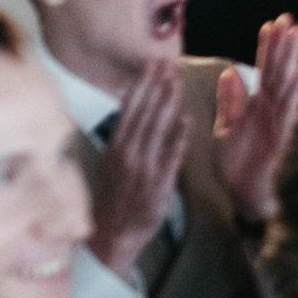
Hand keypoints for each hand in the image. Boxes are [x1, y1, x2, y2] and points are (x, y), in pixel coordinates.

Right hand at [88, 57, 188, 276]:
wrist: (111, 235)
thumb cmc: (113, 198)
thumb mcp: (110, 164)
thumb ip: (122, 139)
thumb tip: (131, 112)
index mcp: (115, 147)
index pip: (130, 109)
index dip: (142, 85)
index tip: (151, 64)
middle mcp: (127, 154)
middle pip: (144, 113)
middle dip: (157, 86)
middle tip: (168, 62)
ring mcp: (143, 168)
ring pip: (157, 129)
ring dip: (167, 103)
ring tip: (177, 81)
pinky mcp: (159, 184)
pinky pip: (170, 157)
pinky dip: (178, 138)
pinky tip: (187, 120)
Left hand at [218, 20, 297, 224]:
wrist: (241, 196)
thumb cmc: (236, 165)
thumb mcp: (225, 130)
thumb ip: (230, 103)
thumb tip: (230, 74)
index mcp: (256, 105)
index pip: (263, 70)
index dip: (267, 48)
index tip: (271, 23)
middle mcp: (270, 109)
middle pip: (278, 71)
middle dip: (283, 45)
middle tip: (288, 18)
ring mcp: (278, 121)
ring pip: (285, 84)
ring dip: (291, 59)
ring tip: (296, 35)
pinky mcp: (281, 136)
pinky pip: (288, 109)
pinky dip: (294, 91)